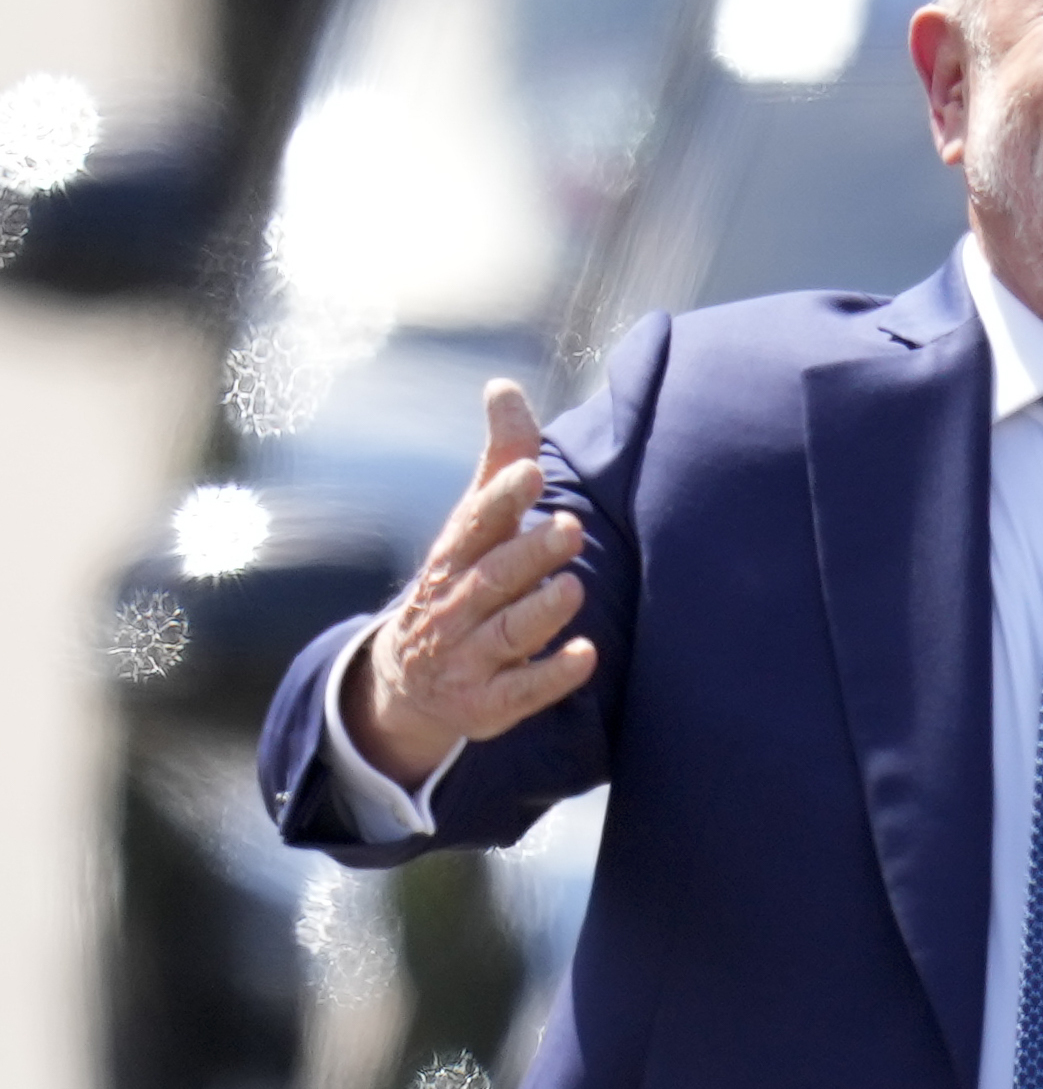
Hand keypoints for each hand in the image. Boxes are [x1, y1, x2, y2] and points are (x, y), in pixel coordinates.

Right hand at [349, 380, 594, 789]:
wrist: (409, 678)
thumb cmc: (462, 579)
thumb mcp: (475, 523)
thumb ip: (501, 460)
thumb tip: (504, 385)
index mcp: (455, 556)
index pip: (474, 524)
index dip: (501, 499)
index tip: (531, 473)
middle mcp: (456, 605)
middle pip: (492, 578)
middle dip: (527, 554)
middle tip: (569, 527)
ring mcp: (469, 656)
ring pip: (506, 633)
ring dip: (539, 612)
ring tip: (573, 587)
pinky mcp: (487, 703)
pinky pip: (520, 692)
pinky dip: (551, 676)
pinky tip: (586, 657)